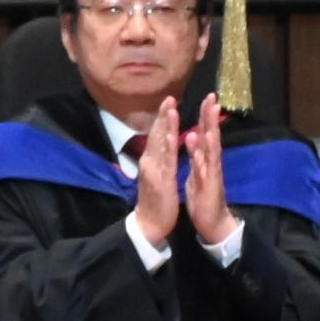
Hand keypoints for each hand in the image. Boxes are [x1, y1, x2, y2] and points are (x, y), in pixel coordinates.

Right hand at [127, 97, 184, 252]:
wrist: (149, 223)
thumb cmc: (155, 200)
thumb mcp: (156, 175)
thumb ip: (157, 160)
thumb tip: (159, 146)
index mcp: (151, 160)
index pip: (156, 135)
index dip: (162, 118)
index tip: (168, 102)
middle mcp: (149, 161)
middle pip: (156, 134)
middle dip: (163, 116)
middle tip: (169, 98)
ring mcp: (154, 170)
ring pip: (160, 144)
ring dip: (165, 125)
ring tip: (170, 109)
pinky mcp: (161, 180)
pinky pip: (165, 161)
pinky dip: (167, 147)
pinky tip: (170, 135)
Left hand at [178, 97, 240, 251]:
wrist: (212, 221)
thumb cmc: (203, 196)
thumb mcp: (196, 171)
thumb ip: (196, 154)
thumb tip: (191, 136)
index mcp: (206, 159)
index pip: (206, 133)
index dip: (206, 116)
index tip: (207, 97)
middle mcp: (211, 163)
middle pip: (212, 136)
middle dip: (210, 117)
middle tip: (211, 98)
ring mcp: (212, 173)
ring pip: (211, 150)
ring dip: (210, 133)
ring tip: (210, 116)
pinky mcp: (209, 186)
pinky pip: (204, 170)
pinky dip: (201, 158)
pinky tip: (200, 148)